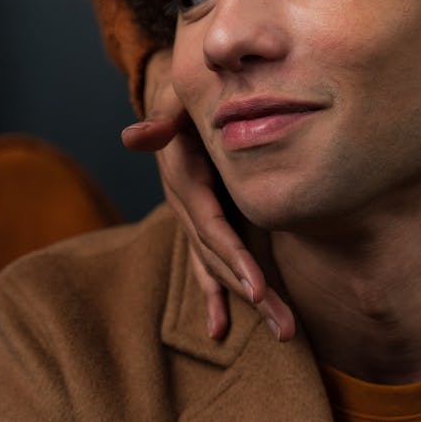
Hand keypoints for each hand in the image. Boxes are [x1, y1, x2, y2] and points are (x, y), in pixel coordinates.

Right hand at [122, 49, 295, 341]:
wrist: (181, 96)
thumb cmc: (188, 90)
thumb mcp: (177, 95)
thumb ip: (164, 114)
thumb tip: (134, 137)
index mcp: (184, 178)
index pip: (211, 226)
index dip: (232, 256)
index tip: (258, 288)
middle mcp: (187, 204)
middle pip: (219, 257)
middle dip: (251, 293)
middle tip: (286, 328)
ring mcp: (195, 216)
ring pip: (219, 265)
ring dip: (245, 301)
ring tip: (282, 332)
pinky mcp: (206, 220)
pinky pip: (211, 261)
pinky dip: (217, 294)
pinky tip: (221, 330)